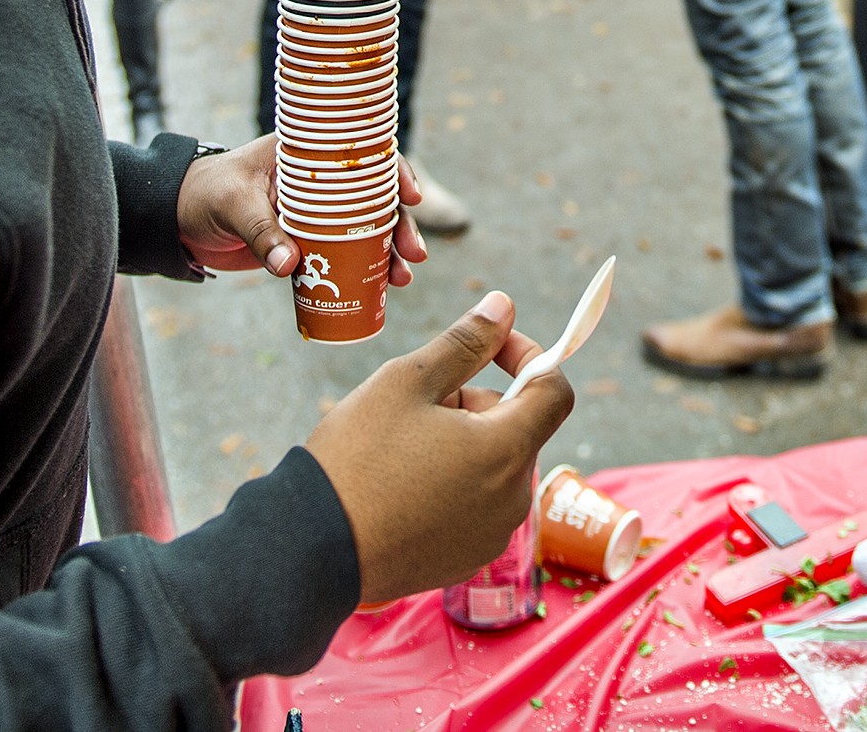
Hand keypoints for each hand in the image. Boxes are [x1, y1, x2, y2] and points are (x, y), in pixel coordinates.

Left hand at [176, 136, 433, 284]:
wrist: (178, 221)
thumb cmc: (204, 194)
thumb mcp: (233, 205)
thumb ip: (261, 232)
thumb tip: (290, 265)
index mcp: (305, 154)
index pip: (361, 155)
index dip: (393, 172)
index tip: (410, 197)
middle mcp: (318, 181)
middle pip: (373, 199)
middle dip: (399, 226)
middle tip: (411, 254)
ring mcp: (315, 213)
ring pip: (365, 229)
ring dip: (387, 252)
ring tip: (401, 279)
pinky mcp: (305, 241)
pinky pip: (343, 253)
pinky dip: (363, 269)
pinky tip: (380, 288)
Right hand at [305, 291, 575, 601]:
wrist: (312, 549)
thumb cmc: (358, 458)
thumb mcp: (408, 382)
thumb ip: (465, 342)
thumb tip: (504, 306)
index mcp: (506, 451)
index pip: (554, 391)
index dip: (528, 356)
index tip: (491, 344)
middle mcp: (511, 499)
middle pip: (516, 427)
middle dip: (476, 401)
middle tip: (418, 402)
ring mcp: (490, 535)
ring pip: (493, 464)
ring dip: (462, 441)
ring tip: (401, 445)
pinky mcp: (465, 559)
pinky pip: (476, 504)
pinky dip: (452, 482)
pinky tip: (401, 484)